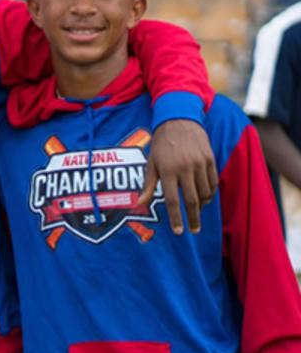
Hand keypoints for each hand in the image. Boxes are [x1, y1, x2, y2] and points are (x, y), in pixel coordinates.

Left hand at [141, 118, 217, 234]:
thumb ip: (148, 185)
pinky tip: (205, 198)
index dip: (176, 218)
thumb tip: (139, 203)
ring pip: (204, 193)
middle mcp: (185, 168)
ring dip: (201, 205)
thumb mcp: (151, 163)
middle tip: (193, 230)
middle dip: (193, 218)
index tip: (179, 231)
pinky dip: (210, 193)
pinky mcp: (210, 159)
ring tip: (196, 210)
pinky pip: (213, 182)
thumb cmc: (161, 145)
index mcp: (167, 171)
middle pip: (192, 200)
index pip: (172, 200)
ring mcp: (200, 164)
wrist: (179, 121)